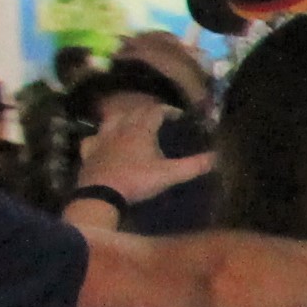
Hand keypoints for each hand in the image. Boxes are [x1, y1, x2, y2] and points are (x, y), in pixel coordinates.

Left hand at [79, 102, 210, 202]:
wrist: (101, 195)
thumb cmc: (137, 181)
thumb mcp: (170, 175)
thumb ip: (194, 165)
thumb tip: (218, 157)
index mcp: (141, 129)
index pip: (156, 111)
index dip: (169, 111)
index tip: (180, 116)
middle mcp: (120, 128)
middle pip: (134, 112)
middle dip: (147, 112)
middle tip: (158, 119)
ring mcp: (101, 139)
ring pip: (111, 120)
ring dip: (123, 118)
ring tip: (130, 123)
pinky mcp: (89, 152)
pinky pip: (93, 138)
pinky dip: (99, 136)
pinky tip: (101, 141)